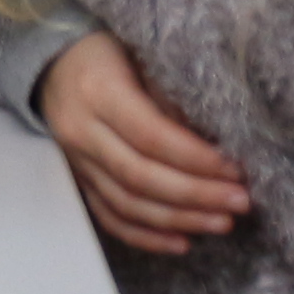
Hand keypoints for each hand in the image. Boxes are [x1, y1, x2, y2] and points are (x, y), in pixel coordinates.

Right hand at [38, 31, 251, 255]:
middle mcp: (81, 131)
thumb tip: (218, 140)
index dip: (195, 158)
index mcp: (97, 92)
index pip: (150, 136)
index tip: (235, 169)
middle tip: (240, 201)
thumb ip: (172, 95)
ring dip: (178, 219)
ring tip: (221, 223)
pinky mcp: (78, 178)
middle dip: (195, 194)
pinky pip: (109, 217)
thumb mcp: (141, 54)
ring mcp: (76, 160)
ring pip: (127, 203)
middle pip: (140, 176)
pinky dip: (145, 236)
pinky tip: (181, 242)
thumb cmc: (109, 51)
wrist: (53, 60)